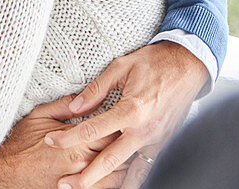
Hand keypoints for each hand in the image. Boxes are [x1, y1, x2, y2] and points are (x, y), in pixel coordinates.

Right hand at [0, 95, 123, 188]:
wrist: (5, 169)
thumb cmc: (20, 141)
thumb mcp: (40, 115)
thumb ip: (65, 105)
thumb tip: (82, 97)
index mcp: (76, 141)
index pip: (110, 131)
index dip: (120, 125)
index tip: (124, 119)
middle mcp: (81, 162)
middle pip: (118, 154)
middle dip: (126, 146)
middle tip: (132, 137)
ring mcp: (79, 180)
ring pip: (116, 176)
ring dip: (125, 166)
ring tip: (129, 157)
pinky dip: (113, 183)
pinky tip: (116, 175)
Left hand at [44, 41, 208, 188]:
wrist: (188, 66)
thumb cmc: (155, 63)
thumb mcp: (121, 67)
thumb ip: (96, 89)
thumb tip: (75, 107)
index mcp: (131, 110)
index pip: (91, 129)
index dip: (68, 137)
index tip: (50, 140)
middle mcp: (144, 130)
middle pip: (109, 160)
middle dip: (85, 176)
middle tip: (65, 184)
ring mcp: (156, 141)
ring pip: (130, 173)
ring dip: (109, 185)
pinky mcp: (164, 144)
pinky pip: (146, 168)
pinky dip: (132, 180)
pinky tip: (118, 185)